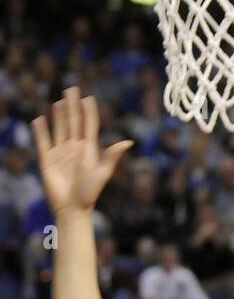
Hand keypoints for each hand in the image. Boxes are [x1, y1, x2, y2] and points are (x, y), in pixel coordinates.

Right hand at [32, 88, 132, 214]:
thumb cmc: (90, 193)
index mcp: (88, 149)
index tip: (88, 98)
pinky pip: (43, 141)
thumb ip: (112, 156)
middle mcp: (74, 148)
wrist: (72, 209)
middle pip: (73, 122)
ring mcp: (60, 153)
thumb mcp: (103, 173)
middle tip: (71, 89)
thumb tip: (128, 142)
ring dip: (59, 115)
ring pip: (59, 128)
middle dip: (72, 106)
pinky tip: (39, 119)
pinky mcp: (47, 160)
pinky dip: (41, 131)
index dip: (89, 111)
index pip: (89, 125)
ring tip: (59, 101)